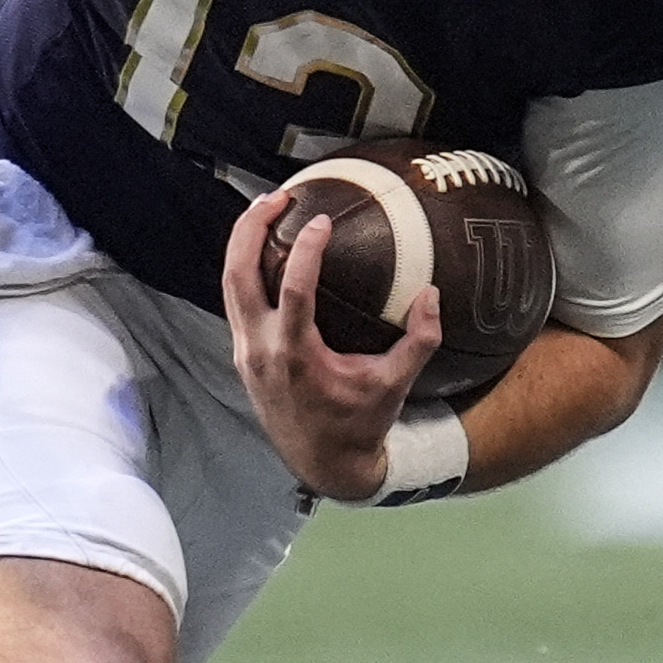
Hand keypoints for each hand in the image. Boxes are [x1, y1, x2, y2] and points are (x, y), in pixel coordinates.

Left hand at [220, 191, 442, 501]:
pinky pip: (236, 301)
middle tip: (278, 197)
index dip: (305, 250)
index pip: (292, 288)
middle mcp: (260, 349)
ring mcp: (245, 351)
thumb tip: (432, 294)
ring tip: (266, 210)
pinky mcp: (243, 353)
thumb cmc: (359, 424)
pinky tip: (266, 250)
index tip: (321, 220)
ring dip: (242, 244)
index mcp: (295, 355)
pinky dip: (246, 270)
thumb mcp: (395, 386)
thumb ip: (419, 340)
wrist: (322, 465)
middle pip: (237, 275)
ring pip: (229, 285)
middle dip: (250, 229)